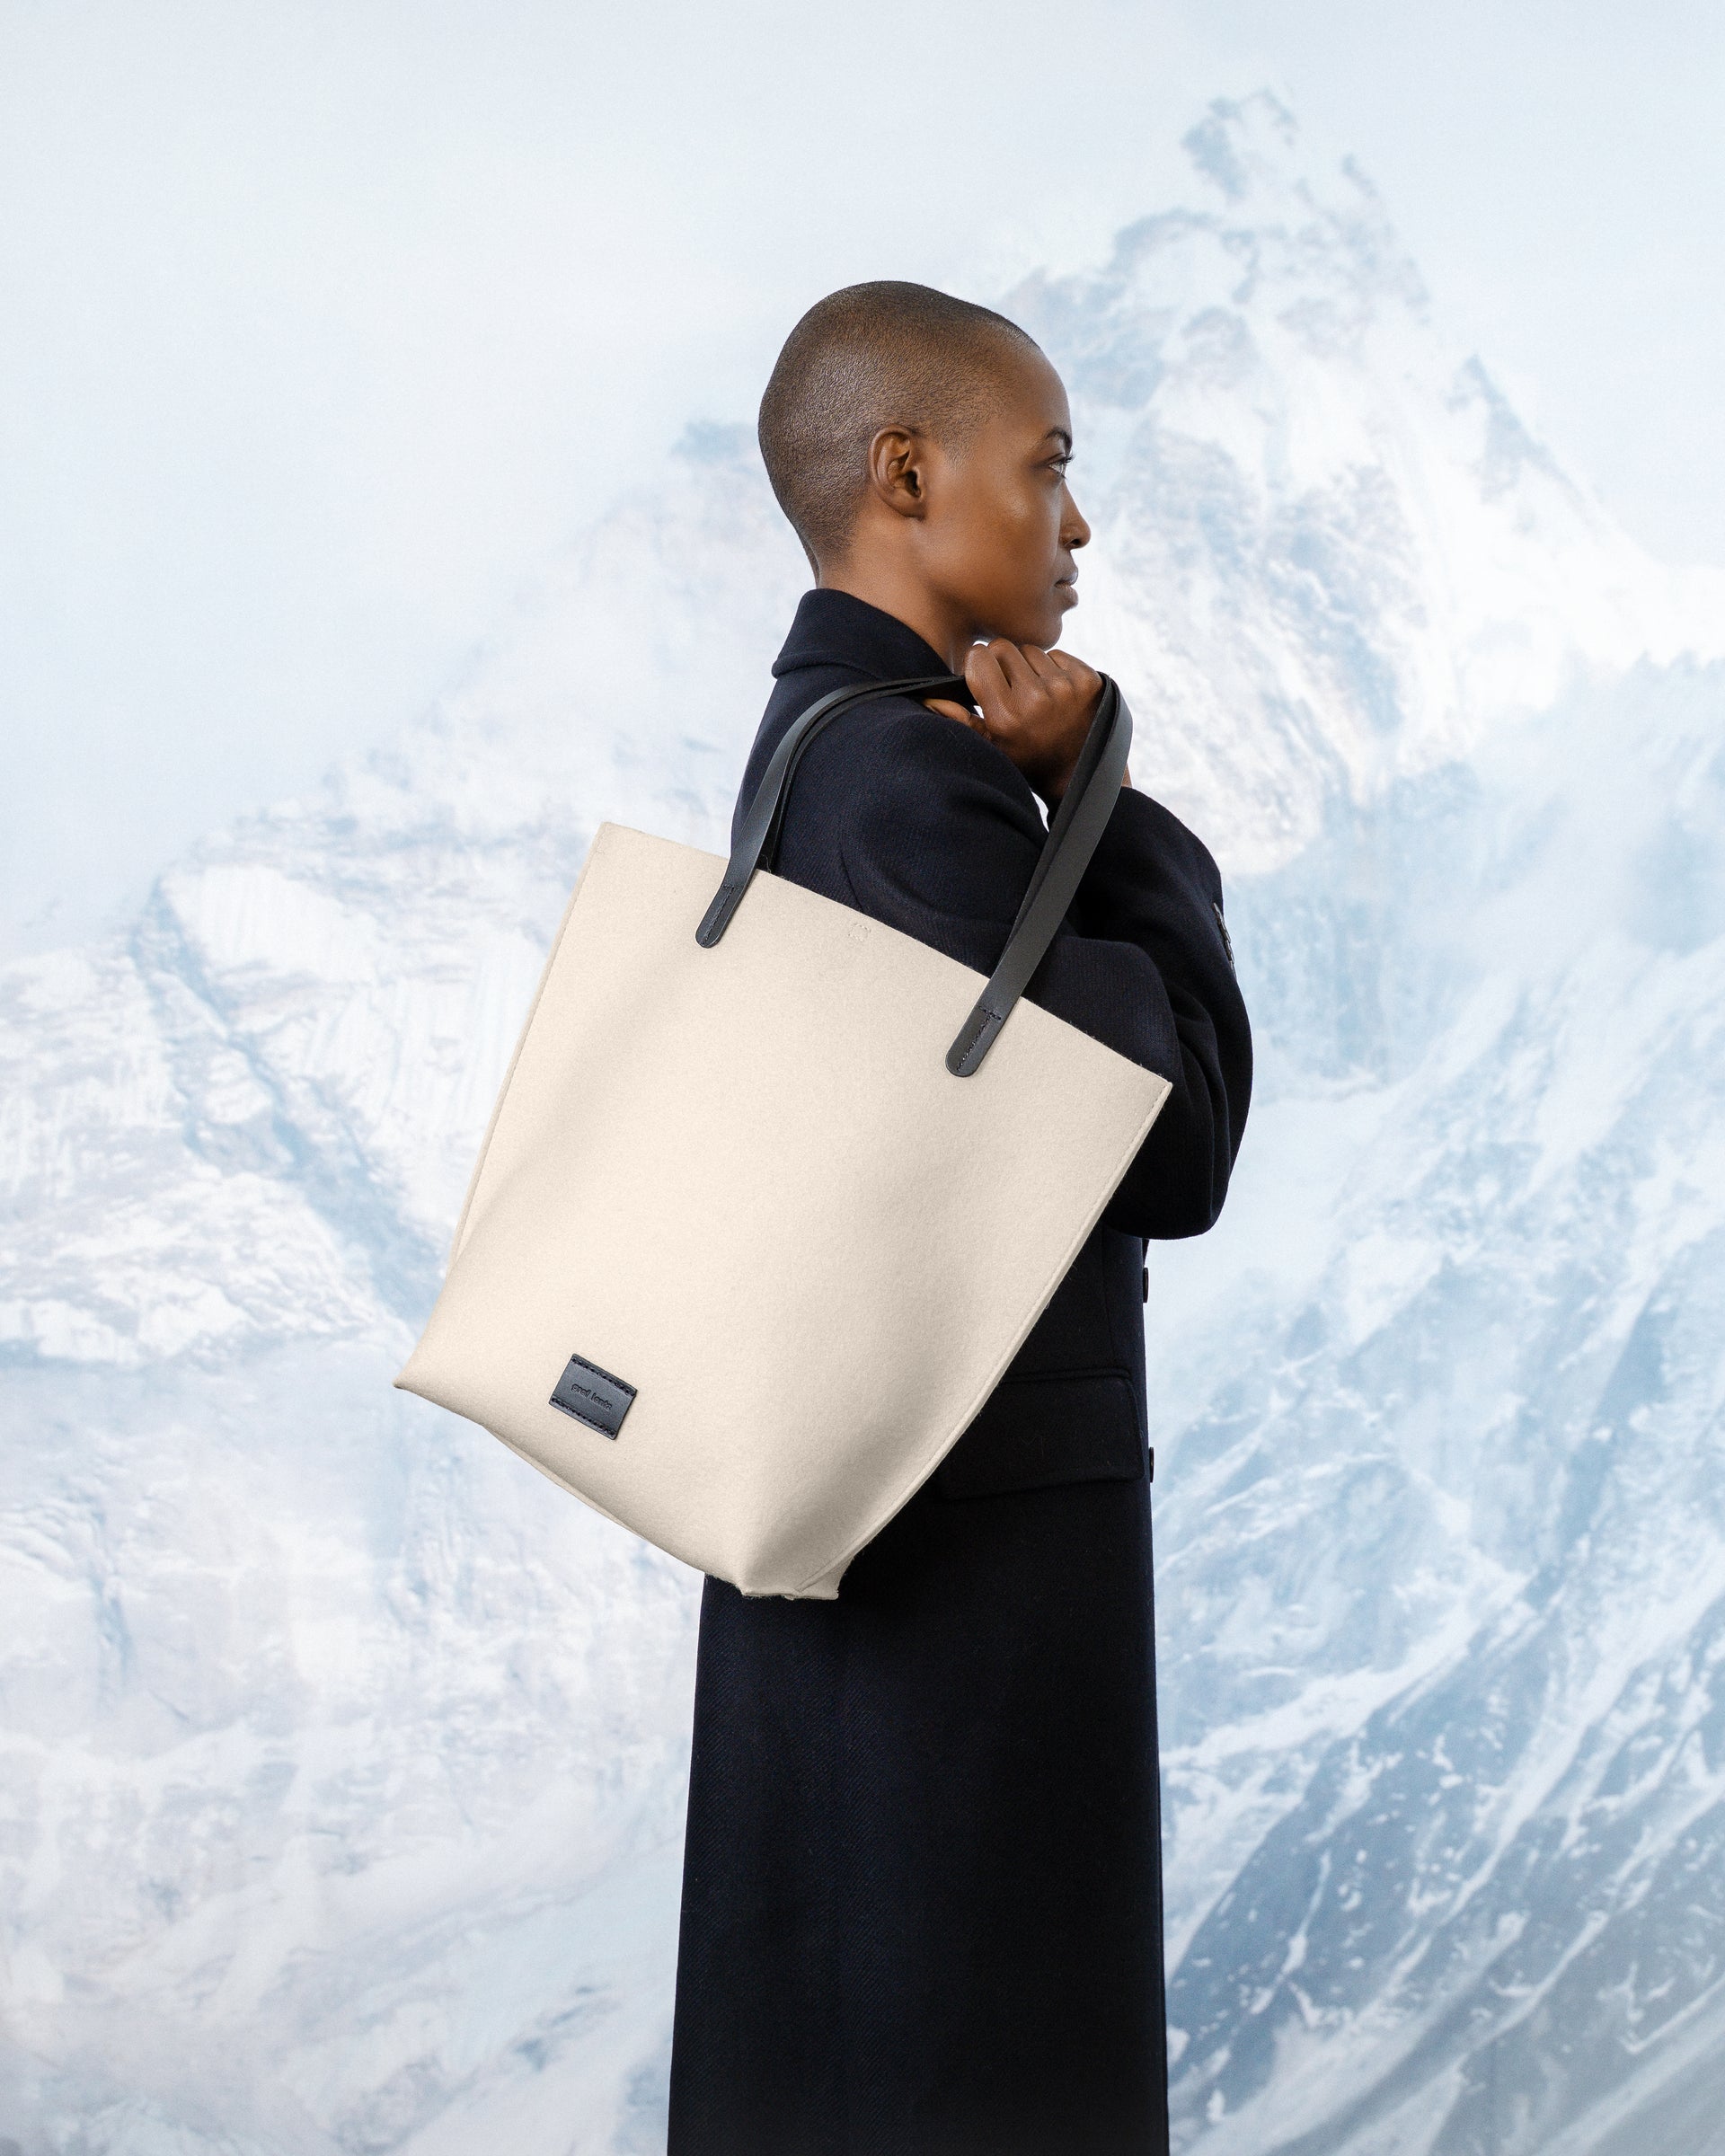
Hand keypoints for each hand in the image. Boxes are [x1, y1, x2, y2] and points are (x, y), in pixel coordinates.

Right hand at [926, 641, 1128, 805]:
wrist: (1080, 772)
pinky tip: (1056, 694)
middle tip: (1009, 686)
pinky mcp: (1088, 679)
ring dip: (1029, 666)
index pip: (980, 658)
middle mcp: (1035, 698)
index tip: (982, 677)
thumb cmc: (1028, 759)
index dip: (978, 665)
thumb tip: (929, 698)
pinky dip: (1054, 668)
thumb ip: (961, 721)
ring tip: (1035, 695)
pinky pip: (1057, 655)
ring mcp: (1065, 687)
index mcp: (1006, 715)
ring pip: (1031, 650)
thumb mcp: (992, 748)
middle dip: (1001, 662)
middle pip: (1003, 647)